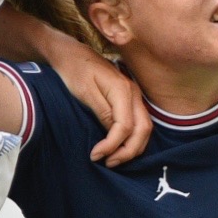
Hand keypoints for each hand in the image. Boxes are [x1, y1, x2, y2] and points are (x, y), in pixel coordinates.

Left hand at [31, 23, 151, 167]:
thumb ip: (102, 112)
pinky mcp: (129, 99)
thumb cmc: (75, 71)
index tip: (96, 155)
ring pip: (145, 128)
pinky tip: (119, 147)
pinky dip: (132, 139)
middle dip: (128, 151)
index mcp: (122, 90)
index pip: (125, 127)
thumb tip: (114, 133)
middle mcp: (133, 93)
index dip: (112, 145)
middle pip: (143, 129)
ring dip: (132, 147)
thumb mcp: (85, 92)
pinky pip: (139, 123)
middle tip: (108, 163)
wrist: (72, 54)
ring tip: (113, 159)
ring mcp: (134, 95)